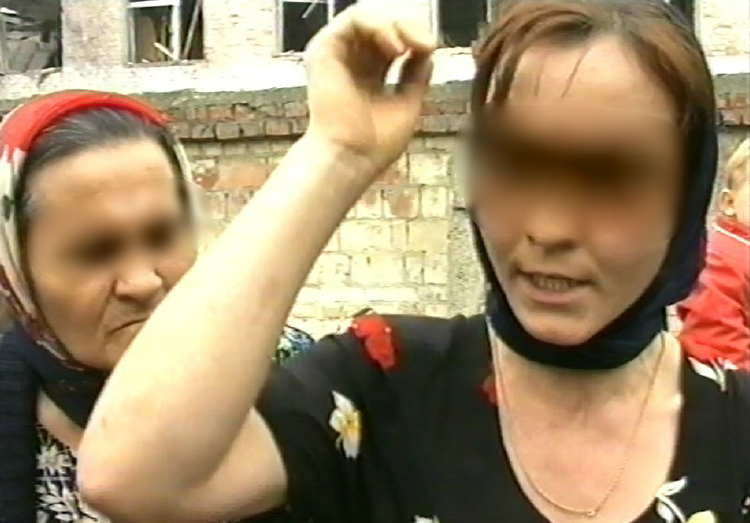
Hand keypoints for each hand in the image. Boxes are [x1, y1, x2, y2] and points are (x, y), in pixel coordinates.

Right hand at [304, 2, 435, 179]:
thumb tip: (427, 50)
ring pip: (369, 19)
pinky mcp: (323, 50)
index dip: (415, 39)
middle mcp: (351, 62)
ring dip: (395, 25)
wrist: (352, 158)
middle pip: (384, 27)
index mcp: (370, 75)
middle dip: (409, 28)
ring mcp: (337, 55)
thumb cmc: (375, 144)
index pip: (395, 42)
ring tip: (409, 46)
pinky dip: (378, 25)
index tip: (431, 48)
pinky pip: (353, 20)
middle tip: (427, 44)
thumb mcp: (408, 104)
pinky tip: (395, 47)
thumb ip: (417, 76)